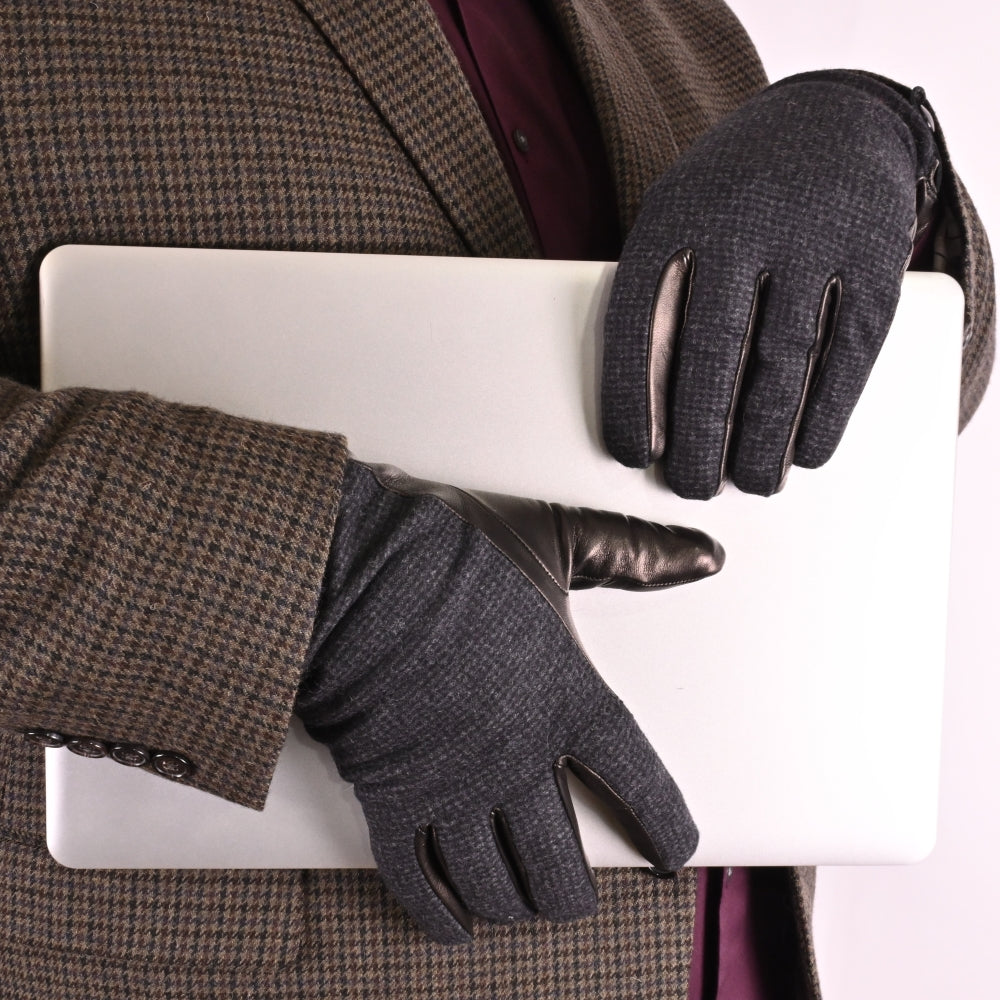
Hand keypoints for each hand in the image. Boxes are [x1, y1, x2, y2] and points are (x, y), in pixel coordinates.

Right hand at [295, 459, 722, 942]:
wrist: (357, 567)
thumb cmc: (454, 552)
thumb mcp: (556, 540)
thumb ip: (633, 553)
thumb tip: (706, 555)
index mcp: (567, 698)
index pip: (637, 784)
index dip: (663, 826)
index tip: (671, 851)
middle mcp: (517, 756)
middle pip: (559, 863)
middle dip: (573, 891)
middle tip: (575, 892)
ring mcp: (452, 783)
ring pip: (495, 883)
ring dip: (515, 906)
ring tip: (523, 908)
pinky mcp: (389, 793)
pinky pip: (416, 878)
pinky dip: (437, 913)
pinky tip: (455, 925)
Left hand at [602, 70, 940, 498]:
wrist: (833, 117)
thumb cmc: (736, 194)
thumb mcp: (679, 216)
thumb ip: (660, 293)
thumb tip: (654, 409)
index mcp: (673, 218)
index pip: (638, 323)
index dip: (633, 399)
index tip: (635, 454)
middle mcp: (740, 224)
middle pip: (711, 353)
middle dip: (700, 436)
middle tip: (693, 485)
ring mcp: (812, 239)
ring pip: (781, 362)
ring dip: (764, 438)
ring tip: (751, 483)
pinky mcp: (873, 259)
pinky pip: (847, 353)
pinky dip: (826, 412)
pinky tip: (808, 451)